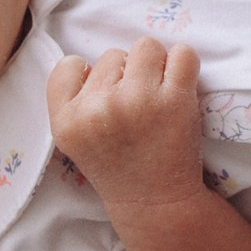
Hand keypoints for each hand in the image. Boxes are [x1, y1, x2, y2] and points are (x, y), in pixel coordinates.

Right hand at [48, 38, 206, 211]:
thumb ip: (73, 101)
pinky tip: (179, 86)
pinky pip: (182, 53)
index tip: (105, 99)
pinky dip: (184, 63)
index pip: (70, 65)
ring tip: (157, 97)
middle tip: (136, 109)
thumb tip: (91, 61)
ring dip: (154, 66)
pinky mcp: (175, 100)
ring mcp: (137, 101)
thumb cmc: (118, 165)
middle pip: (113, 55)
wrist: (155, 203)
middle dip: (126, 76)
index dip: (91, 76)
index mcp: (66, 120)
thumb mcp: (75, 139)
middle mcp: (97, 108)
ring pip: (145, 47)